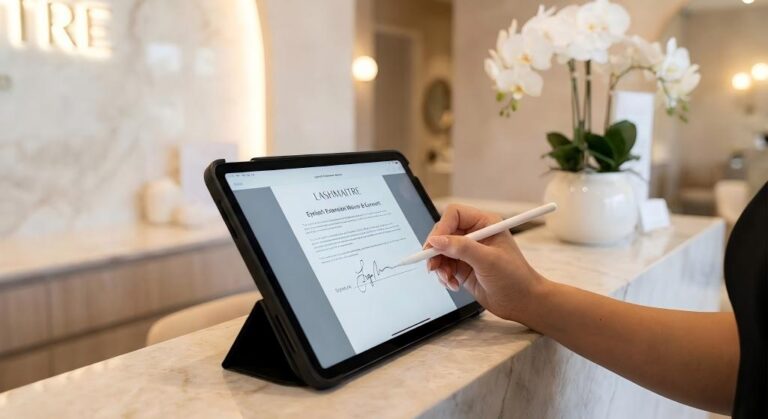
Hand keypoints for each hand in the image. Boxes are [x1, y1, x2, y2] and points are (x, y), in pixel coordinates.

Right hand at [426, 204, 545, 321]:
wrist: (522, 302)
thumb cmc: (515, 277)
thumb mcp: (488, 260)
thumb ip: (461, 248)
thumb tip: (436, 241)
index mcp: (484, 223)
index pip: (454, 215)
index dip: (442, 228)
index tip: (433, 245)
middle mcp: (474, 235)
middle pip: (443, 233)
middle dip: (436, 250)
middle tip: (433, 266)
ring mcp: (467, 251)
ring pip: (440, 251)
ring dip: (439, 266)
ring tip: (447, 280)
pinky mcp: (463, 267)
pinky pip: (443, 266)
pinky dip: (443, 276)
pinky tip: (453, 285)